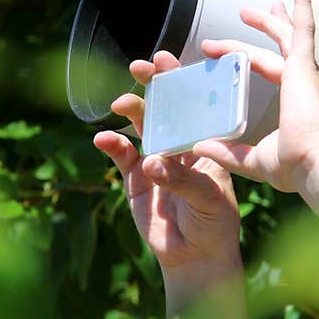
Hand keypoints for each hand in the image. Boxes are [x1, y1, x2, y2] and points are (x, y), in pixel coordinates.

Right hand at [93, 52, 241, 275]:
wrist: (197, 256)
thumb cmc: (216, 223)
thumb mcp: (210, 200)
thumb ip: (183, 181)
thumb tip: (152, 165)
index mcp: (208, 144)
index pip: (196, 106)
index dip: (182, 82)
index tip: (169, 61)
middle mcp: (182, 145)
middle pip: (166, 108)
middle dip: (153, 86)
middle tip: (140, 67)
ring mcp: (157, 159)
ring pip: (142, 127)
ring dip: (131, 111)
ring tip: (120, 103)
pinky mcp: (136, 178)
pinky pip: (122, 157)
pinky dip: (112, 146)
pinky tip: (102, 138)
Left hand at [194, 0, 318, 193]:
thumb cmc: (297, 168)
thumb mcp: (256, 159)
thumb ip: (230, 152)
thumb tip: (199, 147)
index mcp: (298, 101)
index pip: (271, 69)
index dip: (246, 58)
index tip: (220, 52)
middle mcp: (306, 82)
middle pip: (283, 44)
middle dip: (267, 26)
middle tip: (247, 12)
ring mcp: (307, 72)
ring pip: (290, 32)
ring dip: (274, 15)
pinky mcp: (304, 66)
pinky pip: (304, 26)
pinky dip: (303, 2)